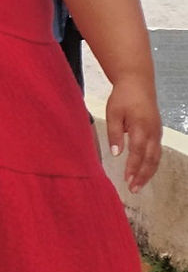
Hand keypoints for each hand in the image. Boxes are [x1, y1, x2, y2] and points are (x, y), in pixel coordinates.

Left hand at [106, 74, 161, 192]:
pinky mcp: (157, 131)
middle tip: (134, 189)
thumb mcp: (113, 113)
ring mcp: (157, 132)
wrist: (138, 82)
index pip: (137, 152)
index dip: (133, 167)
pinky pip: (156, 151)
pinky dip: (151, 164)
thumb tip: (116, 154)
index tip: (127, 180)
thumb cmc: (123, 97)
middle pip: (150, 158)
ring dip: (148, 172)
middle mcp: (152, 131)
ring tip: (139, 185)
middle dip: (142, 175)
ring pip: (156, 157)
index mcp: (141, 127)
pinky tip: (144, 171)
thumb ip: (115, 134)